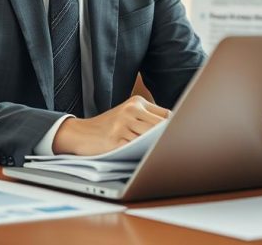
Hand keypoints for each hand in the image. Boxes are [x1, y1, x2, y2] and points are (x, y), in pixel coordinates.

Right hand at [52, 96, 169, 155]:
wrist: (79, 133)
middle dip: (169, 137)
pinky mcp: (116, 140)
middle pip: (161, 126)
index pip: (166, 115)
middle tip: (180, 149)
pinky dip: (144, 154)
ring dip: (158, 147)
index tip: (182, 137)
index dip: (175, 127)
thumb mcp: (127, 115)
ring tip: (166, 155)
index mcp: (137, 102)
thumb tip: (173, 130)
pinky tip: (148, 158)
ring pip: (151, 137)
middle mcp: (130, 110)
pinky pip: (137, 148)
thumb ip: (147, 118)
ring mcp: (123, 125)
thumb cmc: (108, 127)